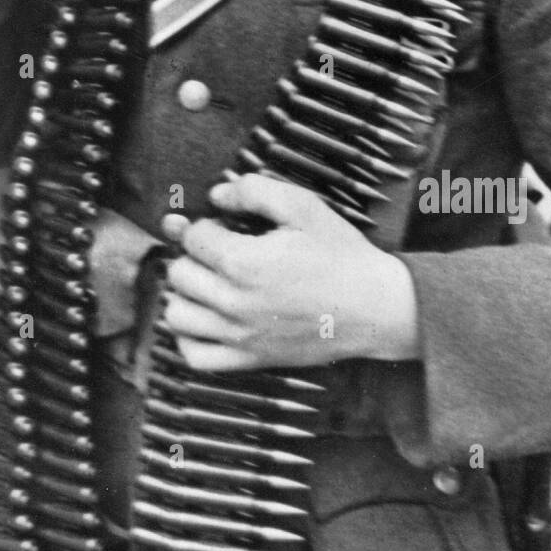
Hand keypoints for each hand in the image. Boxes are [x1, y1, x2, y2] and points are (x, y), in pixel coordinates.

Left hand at [162, 174, 419, 373]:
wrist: (374, 306)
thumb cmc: (341, 255)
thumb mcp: (303, 205)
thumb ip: (253, 190)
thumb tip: (216, 194)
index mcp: (244, 262)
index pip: (193, 237)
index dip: (206, 224)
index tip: (225, 225)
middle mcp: (235, 302)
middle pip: (179, 273)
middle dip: (193, 255)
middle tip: (218, 251)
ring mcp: (240, 335)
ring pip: (176, 315)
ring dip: (185, 294)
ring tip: (208, 282)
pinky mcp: (249, 359)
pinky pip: (195, 355)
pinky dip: (189, 337)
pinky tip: (205, 318)